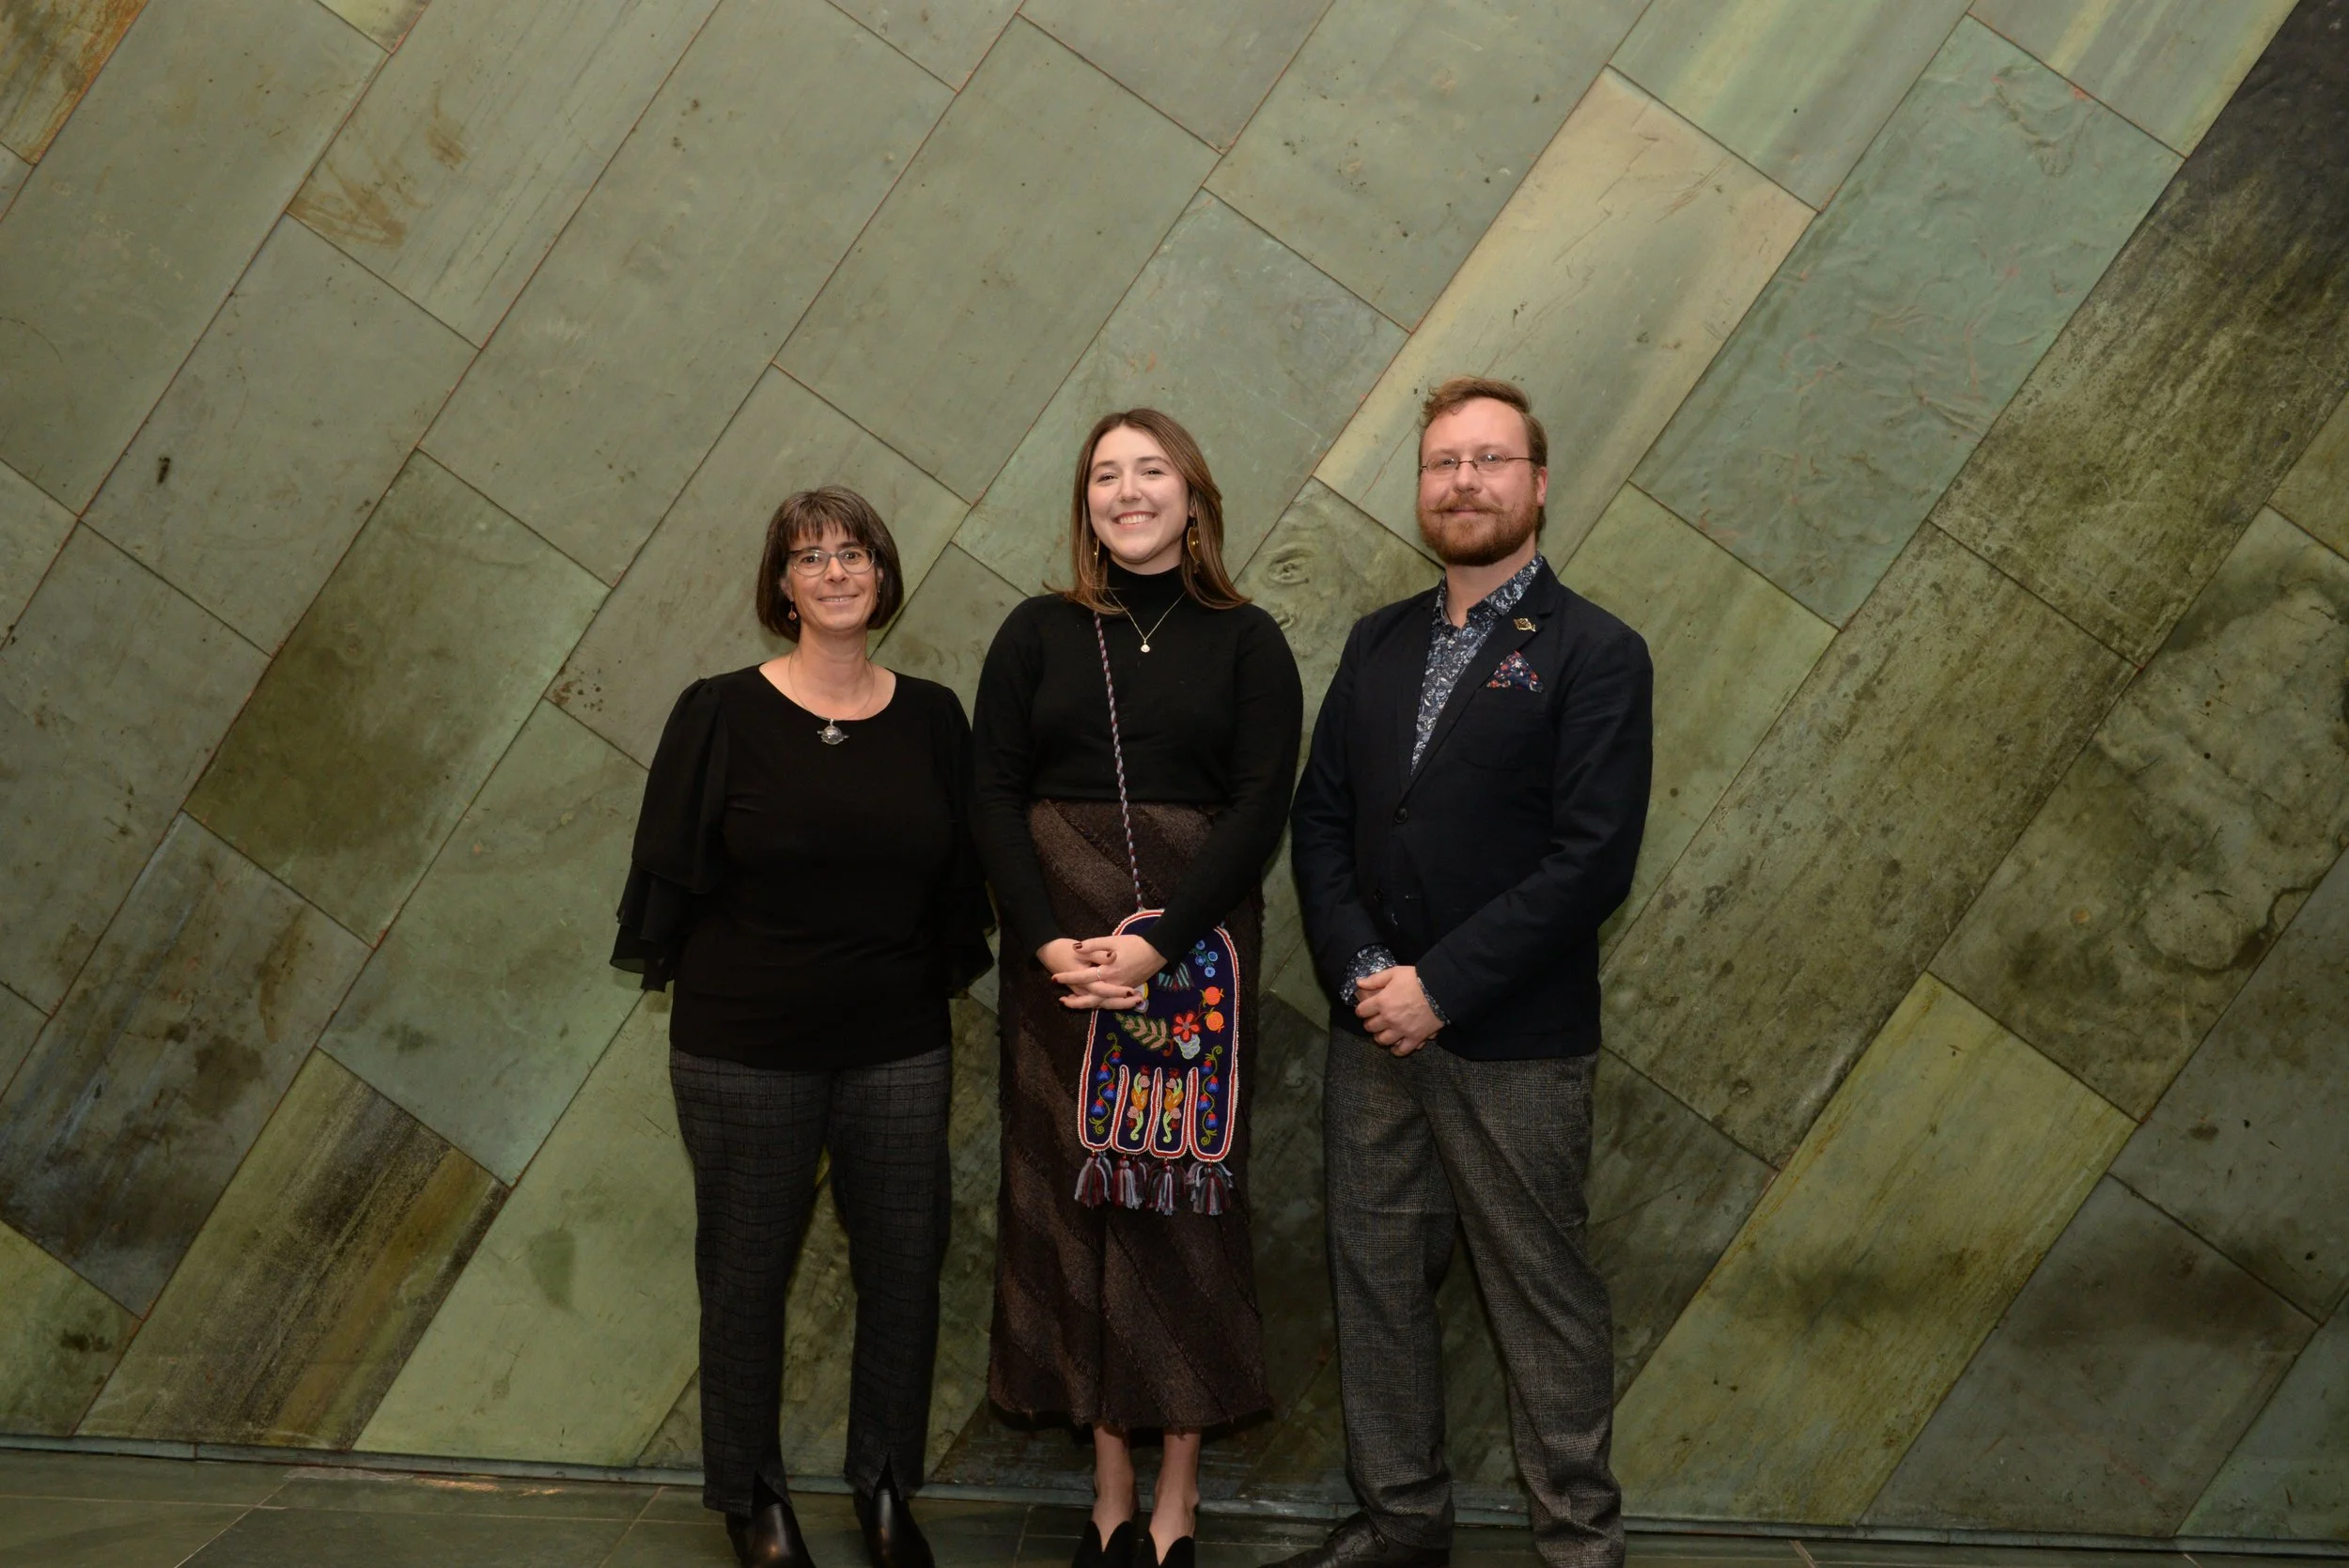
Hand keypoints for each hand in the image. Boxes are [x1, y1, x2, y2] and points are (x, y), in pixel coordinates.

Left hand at [1051, 933, 1165, 1012]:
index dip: (1068, 977)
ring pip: (1100, 1003)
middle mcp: (1114, 984)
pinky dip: (1097, 1003)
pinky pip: (1109, 1001)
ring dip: (1085, 1004)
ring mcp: (1121, 990)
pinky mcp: (1126, 991)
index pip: (1083, 976)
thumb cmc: (1134, 944)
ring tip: (1070, 1003)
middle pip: (1091, 998)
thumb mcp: (1113, 940)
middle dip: (1075, 1000)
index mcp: (1109, 970)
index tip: (1054, 977)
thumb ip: (1094, 945)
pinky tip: (1089, 1001)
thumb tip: (1076, 948)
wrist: (1157, 952)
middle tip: (1061, 1000)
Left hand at [1356, 965, 1439, 1055]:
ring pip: (1383, 1040)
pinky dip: (1397, 1050)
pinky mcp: (1415, 1037)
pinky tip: (1395, 1046)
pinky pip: (1402, 1050)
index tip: (1364, 1010)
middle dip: (1370, 1024)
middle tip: (1374, 1021)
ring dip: (1380, 1037)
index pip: (1362, 1011)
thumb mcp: (1394, 973)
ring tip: (1383, 1033)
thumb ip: (1375, 979)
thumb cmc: (1416, 979)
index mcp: (1382, 1002)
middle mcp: (1389, 1018)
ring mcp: (1402, 1030)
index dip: (1361, 1010)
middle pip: (1370, 1027)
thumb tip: (1358, 982)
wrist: (1440, 989)